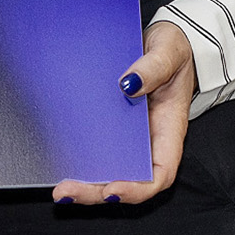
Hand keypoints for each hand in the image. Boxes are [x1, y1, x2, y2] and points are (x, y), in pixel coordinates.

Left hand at [54, 20, 195, 206]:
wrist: (163, 40)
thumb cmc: (174, 49)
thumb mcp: (169, 52)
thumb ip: (153, 68)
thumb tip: (129, 84)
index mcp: (169, 131)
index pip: (160, 174)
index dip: (137, 189)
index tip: (113, 189)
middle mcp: (150, 140)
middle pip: (129, 180)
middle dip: (99, 193)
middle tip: (69, 192)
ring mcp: (131, 135)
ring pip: (111, 170)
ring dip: (87, 183)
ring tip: (61, 188)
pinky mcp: (113, 125)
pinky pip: (99, 148)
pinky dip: (82, 160)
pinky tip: (61, 162)